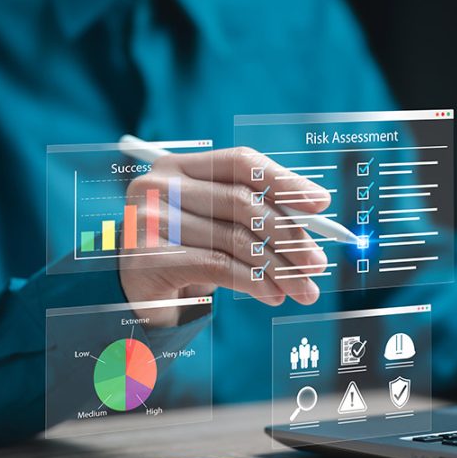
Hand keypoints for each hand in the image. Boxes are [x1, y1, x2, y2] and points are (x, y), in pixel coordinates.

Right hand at [119, 147, 330, 325]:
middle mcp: (159, 185)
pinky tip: (272, 295)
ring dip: (277, 267)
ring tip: (302, 289)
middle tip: (318, 263)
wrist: (134, 294)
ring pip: (234, 239)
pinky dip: (253, 282)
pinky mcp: (148, 256)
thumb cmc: (186, 252)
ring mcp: (149, 219)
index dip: (284, 180)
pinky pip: (218, 266)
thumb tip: (314, 218)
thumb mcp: (217, 225)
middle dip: (289, 235)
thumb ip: (255, 213)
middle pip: (242, 202)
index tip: (321, 203)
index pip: (240, 162)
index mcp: (178, 165)